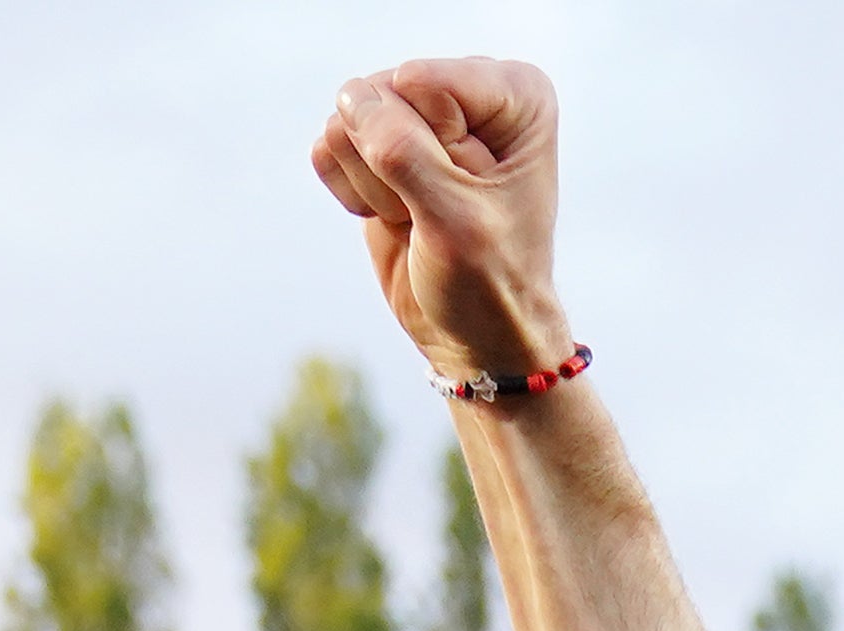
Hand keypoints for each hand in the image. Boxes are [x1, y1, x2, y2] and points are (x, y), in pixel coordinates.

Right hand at [313, 58, 569, 390]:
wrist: (475, 333)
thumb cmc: (489, 281)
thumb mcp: (455, 221)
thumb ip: (403, 152)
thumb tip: (350, 97)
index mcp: (514, 92)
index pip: (420, 83)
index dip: (433, 149)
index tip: (471, 196)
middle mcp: (465, 90)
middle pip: (379, 96)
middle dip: (396, 168)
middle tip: (439, 213)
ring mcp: (417, 113)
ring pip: (347, 120)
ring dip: (376, 186)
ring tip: (421, 217)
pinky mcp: (377, 142)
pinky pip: (328, 146)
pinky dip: (354, 193)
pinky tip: (396, 217)